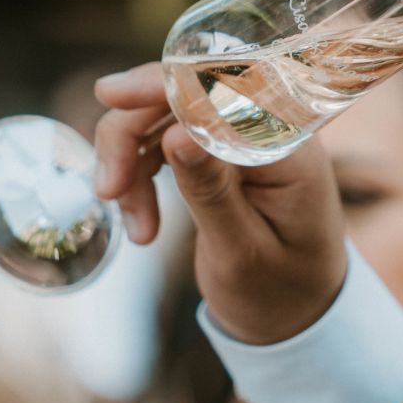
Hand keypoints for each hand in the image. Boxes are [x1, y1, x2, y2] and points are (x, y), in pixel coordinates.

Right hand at [92, 63, 347, 344]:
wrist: (295, 318)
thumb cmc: (280, 292)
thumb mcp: (242, 252)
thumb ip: (212, 192)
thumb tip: (176, 134)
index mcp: (290, 148)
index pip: (223, 90)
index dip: (162, 84)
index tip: (109, 96)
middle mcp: (267, 130)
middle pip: (182, 93)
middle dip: (132, 132)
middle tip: (107, 189)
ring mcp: (239, 137)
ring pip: (162, 116)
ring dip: (131, 160)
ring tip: (135, 227)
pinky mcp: (217, 151)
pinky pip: (162, 141)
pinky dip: (139, 176)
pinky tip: (141, 225)